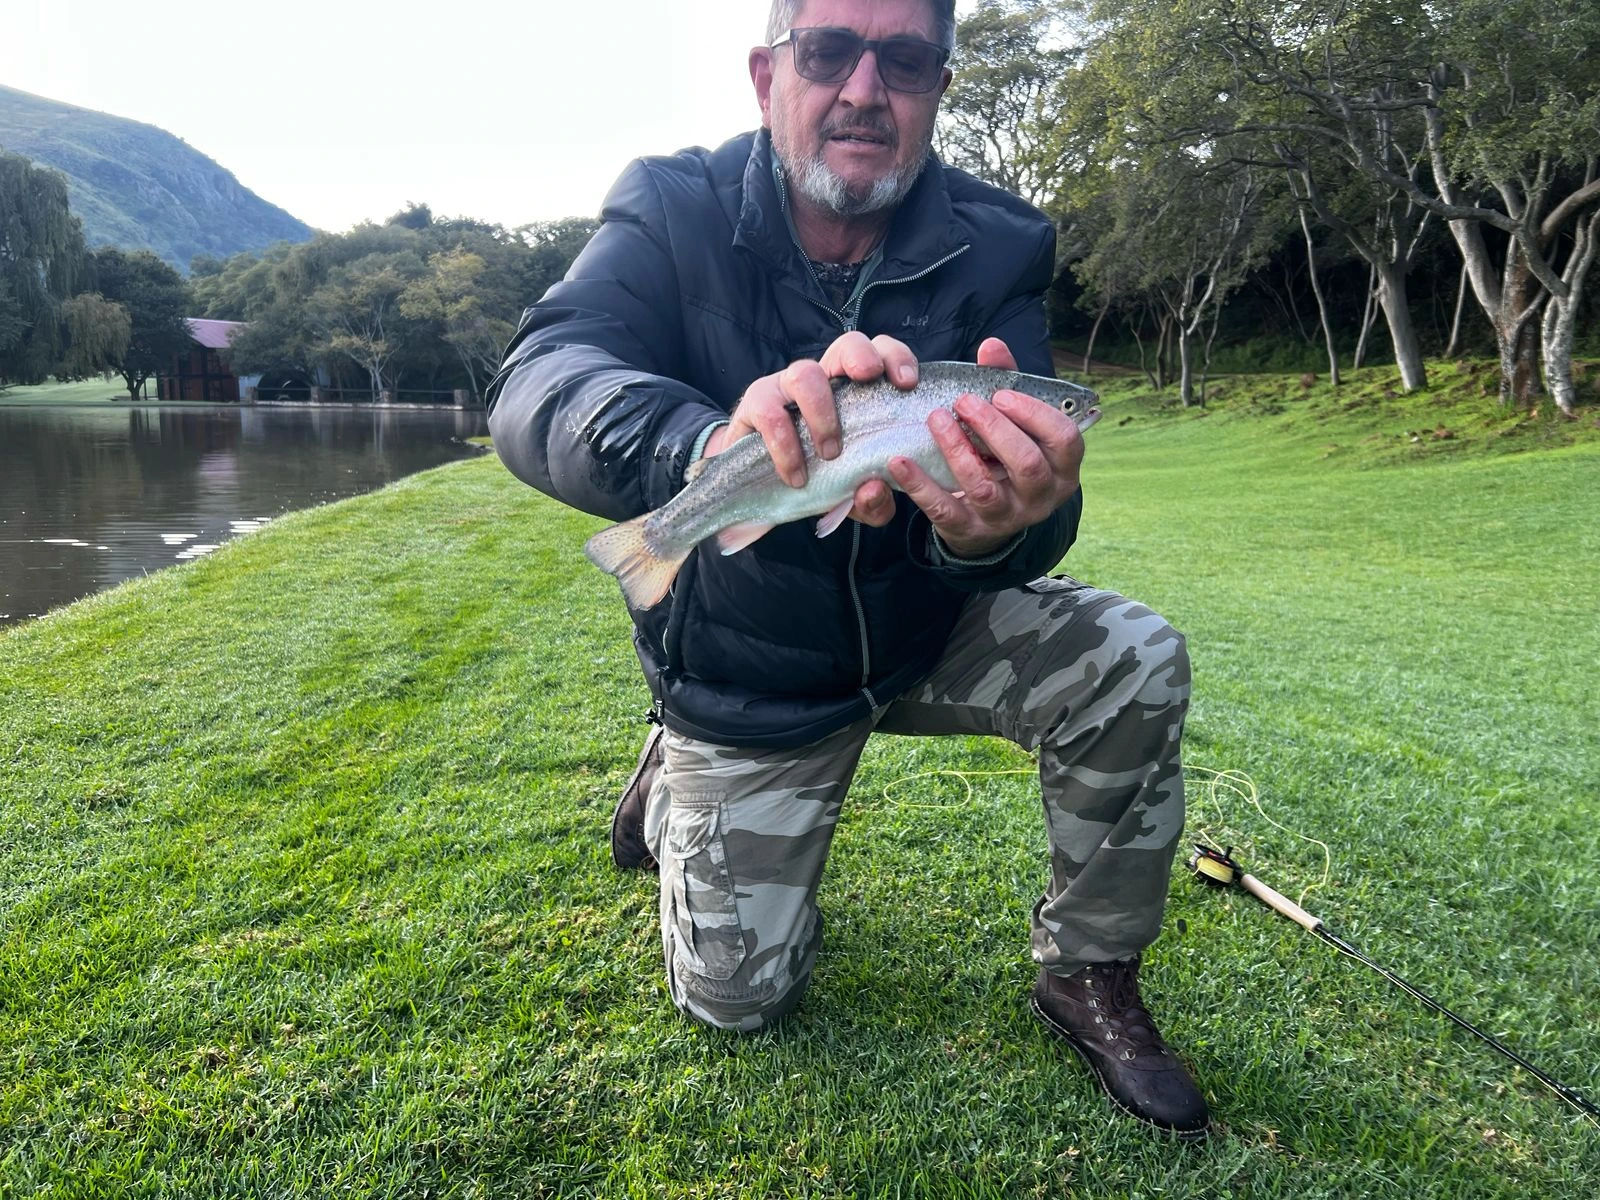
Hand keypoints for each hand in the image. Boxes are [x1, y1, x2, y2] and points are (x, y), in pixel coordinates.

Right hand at [704, 331, 918, 526]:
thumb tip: (874, 490)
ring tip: (830, 454)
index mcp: (856, 390)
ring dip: (822, 412)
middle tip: (869, 377)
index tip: (908, 383)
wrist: (758, 489)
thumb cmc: (817, 478)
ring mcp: (785, 387)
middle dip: (860, 356)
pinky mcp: (754, 404)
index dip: (896, 358)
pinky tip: (795, 475)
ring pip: (805, 373)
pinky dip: (785, 445)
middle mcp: (824, 379)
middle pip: (847, 344)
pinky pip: (770, 413)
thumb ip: (873, 501)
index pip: (881, 354)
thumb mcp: (853, 495)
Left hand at [887, 337, 1083, 557]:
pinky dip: (919, 485)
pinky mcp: (968, 531)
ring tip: (936, 419)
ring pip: (984, 488)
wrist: (987, 518)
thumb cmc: (1004, 455)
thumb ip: (1007, 382)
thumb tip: (991, 346)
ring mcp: (1005, 518)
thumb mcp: (1014, 423)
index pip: (1065, 439)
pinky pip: (943, 509)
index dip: (1034, 414)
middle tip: (964, 402)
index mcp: (1061, 468)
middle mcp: (1041, 498)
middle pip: (1027, 464)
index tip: (1001, 394)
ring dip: (958, 450)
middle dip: (994, 428)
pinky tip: (898, 461)